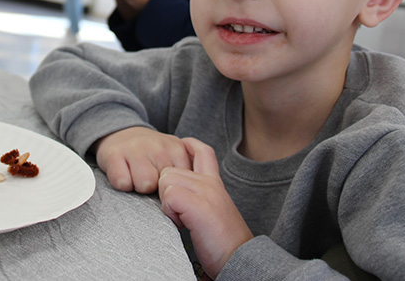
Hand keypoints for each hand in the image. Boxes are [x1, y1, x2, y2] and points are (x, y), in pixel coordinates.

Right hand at [94, 127, 191, 192]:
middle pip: (163, 187)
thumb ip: (187, 176)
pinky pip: (122, 183)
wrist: (121, 133)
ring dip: (138, 187)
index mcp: (178, 149)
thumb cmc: (150, 155)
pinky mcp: (115, 153)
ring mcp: (137, 148)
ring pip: (144, 185)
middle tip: (149, 178)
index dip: (173, 191)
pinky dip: (122, 183)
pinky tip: (124, 173)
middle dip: (156, 189)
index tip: (166, 185)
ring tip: (136, 177)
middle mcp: (159, 146)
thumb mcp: (174, 159)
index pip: (182, 185)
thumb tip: (190, 204)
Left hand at [159, 138, 252, 278]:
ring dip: (168, 203)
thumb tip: (171, 189)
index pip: (202, 151)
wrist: (238, 259)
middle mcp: (211, 183)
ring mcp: (206, 191)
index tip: (181, 148)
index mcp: (215, 183)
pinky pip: (169, 195)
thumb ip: (196, 195)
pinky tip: (184, 224)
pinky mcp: (199, 204)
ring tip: (185, 220)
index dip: (188, 146)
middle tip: (182, 213)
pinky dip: (170, 211)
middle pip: (169, 170)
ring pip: (165, 180)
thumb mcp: (211, 210)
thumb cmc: (222, 242)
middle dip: (167, 192)